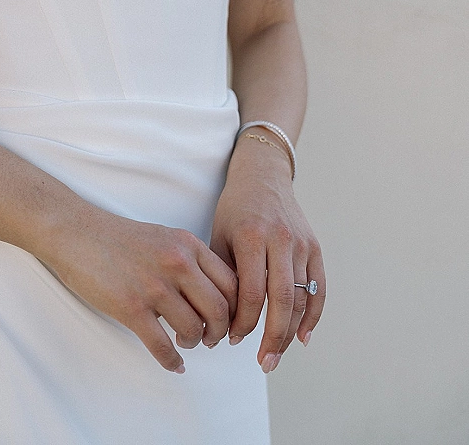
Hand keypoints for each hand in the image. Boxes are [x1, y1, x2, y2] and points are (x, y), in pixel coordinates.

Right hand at [42, 206, 238, 372]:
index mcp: (188, 244)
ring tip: (186, 342)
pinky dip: (172, 361)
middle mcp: (177, 263)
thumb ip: (190, 260)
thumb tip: (213, 296)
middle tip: (211, 339)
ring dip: (194, 343)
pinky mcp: (130, 307)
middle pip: (220, 309)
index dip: (237, 308)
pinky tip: (174, 364)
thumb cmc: (120, 239)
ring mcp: (154, 286)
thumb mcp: (165, 238)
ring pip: (194, 329)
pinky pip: (162, 345)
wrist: (77, 233)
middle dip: (220, 332)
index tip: (231, 320)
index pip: (231, 282)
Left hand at [210, 138, 324, 372]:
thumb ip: (223, 275)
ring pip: (302, 297)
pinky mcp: (315, 246)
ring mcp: (301, 243)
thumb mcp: (219, 235)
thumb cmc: (235, 209)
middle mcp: (280, 239)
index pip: (252, 292)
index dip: (243, 322)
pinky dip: (313, 315)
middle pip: (282, 299)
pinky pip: (319, 287)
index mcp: (252, 236)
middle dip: (272, 336)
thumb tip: (220, 320)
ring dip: (290, 332)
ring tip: (276, 354)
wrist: (263, 177)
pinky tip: (303, 338)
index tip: (231, 339)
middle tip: (262, 361)